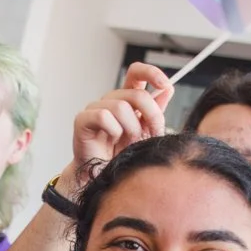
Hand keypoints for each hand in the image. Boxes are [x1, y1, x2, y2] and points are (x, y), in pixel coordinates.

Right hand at [63, 63, 175, 198]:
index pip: (136, 73)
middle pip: (137, 94)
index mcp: (127, 98)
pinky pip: (103, 116)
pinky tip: (111, 141)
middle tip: (152, 134)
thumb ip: (155, 111)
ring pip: (121, 107)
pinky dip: (113, 131)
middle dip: (151, 116)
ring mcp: (95, 108)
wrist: (104, 177)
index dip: (151, 73)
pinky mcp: (83, 119)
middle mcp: (111, 99)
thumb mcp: (147, 132)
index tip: (164, 84)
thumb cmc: (122, 155)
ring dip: (131, 128)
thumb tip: (168, 89)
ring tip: (128, 143)